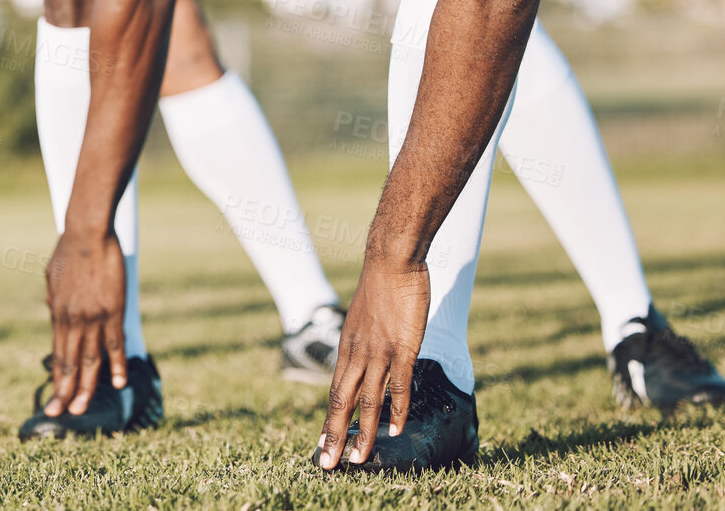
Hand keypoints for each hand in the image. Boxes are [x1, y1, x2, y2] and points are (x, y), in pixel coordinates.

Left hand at [43, 227, 126, 416]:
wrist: (86, 232)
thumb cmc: (69, 249)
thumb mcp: (52, 277)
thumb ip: (54, 299)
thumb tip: (53, 312)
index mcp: (58, 313)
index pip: (57, 354)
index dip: (56, 377)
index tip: (53, 397)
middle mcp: (72, 320)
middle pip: (69, 363)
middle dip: (64, 391)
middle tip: (60, 414)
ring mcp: (93, 317)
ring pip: (90, 360)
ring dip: (86, 387)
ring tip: (80, 409)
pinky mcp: (112, 311)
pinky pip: (114, 344)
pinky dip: (116, 365)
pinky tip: (117, 382)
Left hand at [317, 255, 430, 468]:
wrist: (389, 261)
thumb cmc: (379, 288)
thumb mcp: (362, 319)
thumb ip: (362, 342)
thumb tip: (363, 359)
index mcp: (347, 348)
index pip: (335, 392)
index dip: (329, 420)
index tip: (322, 444)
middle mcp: (357, 354)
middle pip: (342, 402)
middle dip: (335, 435)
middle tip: (329, 463)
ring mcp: (379, 352)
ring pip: (367, 400)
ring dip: (363, 432)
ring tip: (359, 459)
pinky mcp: (402, 348)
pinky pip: (398, 385)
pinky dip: (396, 410)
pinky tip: (394, 430)